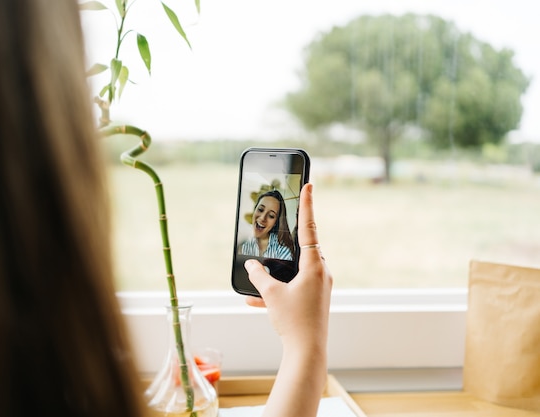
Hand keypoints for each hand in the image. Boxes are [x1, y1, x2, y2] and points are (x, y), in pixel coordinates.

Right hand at [244, 182, 331, 352]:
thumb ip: (259, 276)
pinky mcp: (314, 298)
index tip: (309, 185)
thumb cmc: (294, 321)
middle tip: (280, 222)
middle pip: (304, 246)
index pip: (309, 227)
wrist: (307, 352)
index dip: (307, 205)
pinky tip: (255, 300)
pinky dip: (278, 289)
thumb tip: (251, 264)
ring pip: (296, 268)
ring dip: (278, 270)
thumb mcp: (271, 294)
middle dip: (288, 238)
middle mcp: (321, 273)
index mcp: (314, 266)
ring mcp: (319, 286)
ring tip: (259, 273)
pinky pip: (294, 286)